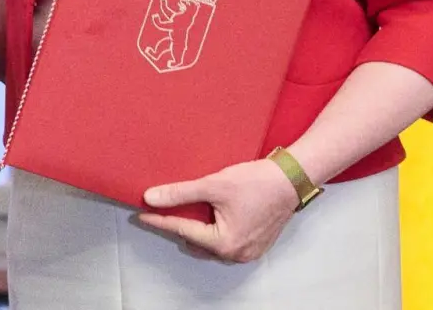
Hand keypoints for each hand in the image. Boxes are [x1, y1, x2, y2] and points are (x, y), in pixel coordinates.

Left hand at [136, 159, 299, 263]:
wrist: (292, 178)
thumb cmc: (258, 182)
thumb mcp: (213, 185)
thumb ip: (180, 193)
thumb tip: (151, 198)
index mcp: (225, 243)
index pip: (182, 231)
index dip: (159, 220)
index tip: (141, 214)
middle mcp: (236, 254)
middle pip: (195, 241)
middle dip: (178, 226)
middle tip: (161, 210)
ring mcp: (247, 252)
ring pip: (210, 244)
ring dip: (196, 229)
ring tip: (184, 210)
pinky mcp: (255, 244)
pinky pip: (225, 241)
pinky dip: (213, 230)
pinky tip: (207, 215)